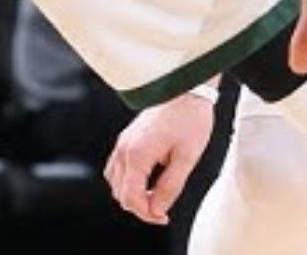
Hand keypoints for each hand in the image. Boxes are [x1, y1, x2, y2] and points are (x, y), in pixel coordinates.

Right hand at [104, 93, 214, 225]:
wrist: (188, 88)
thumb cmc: (190, 119)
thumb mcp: (187, 157)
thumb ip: (170, 186)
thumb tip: (158, 210)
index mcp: (137, 155)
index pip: (131, 198)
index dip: (147, 214)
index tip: (164, 218)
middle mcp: (124, 149)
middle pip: (120, 193)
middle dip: (140, 207)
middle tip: (163, 211)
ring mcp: (123, 142)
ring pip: (115, 182)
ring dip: (132, 194)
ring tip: (155, 197)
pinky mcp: (127, 138)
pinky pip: (117, 167)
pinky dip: (127, 180)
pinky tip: (146, 181)